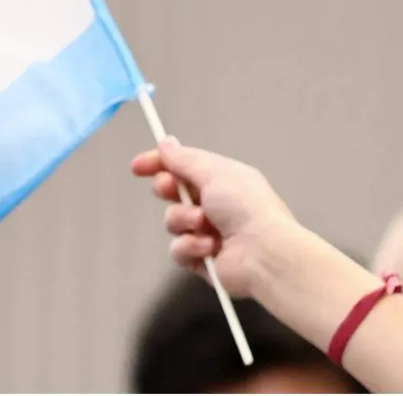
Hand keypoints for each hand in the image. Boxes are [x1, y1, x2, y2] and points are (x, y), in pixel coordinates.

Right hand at [130, 137, 294, 295]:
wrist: (264, 253)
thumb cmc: (249, 209)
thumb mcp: (214, 172)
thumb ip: (184, 159)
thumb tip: (166, 144)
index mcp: (222, 179)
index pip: (183, 166)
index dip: (159, 164)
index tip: (138, 166)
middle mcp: (215, 204)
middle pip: (172, 192)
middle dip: (167, 189)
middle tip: (171, 189)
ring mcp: (208, 232)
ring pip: (171, 221)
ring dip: (183, 219)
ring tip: (203, 224)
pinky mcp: (202, 259)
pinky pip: (177, 250)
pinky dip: (190, 247)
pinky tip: (208, 247)